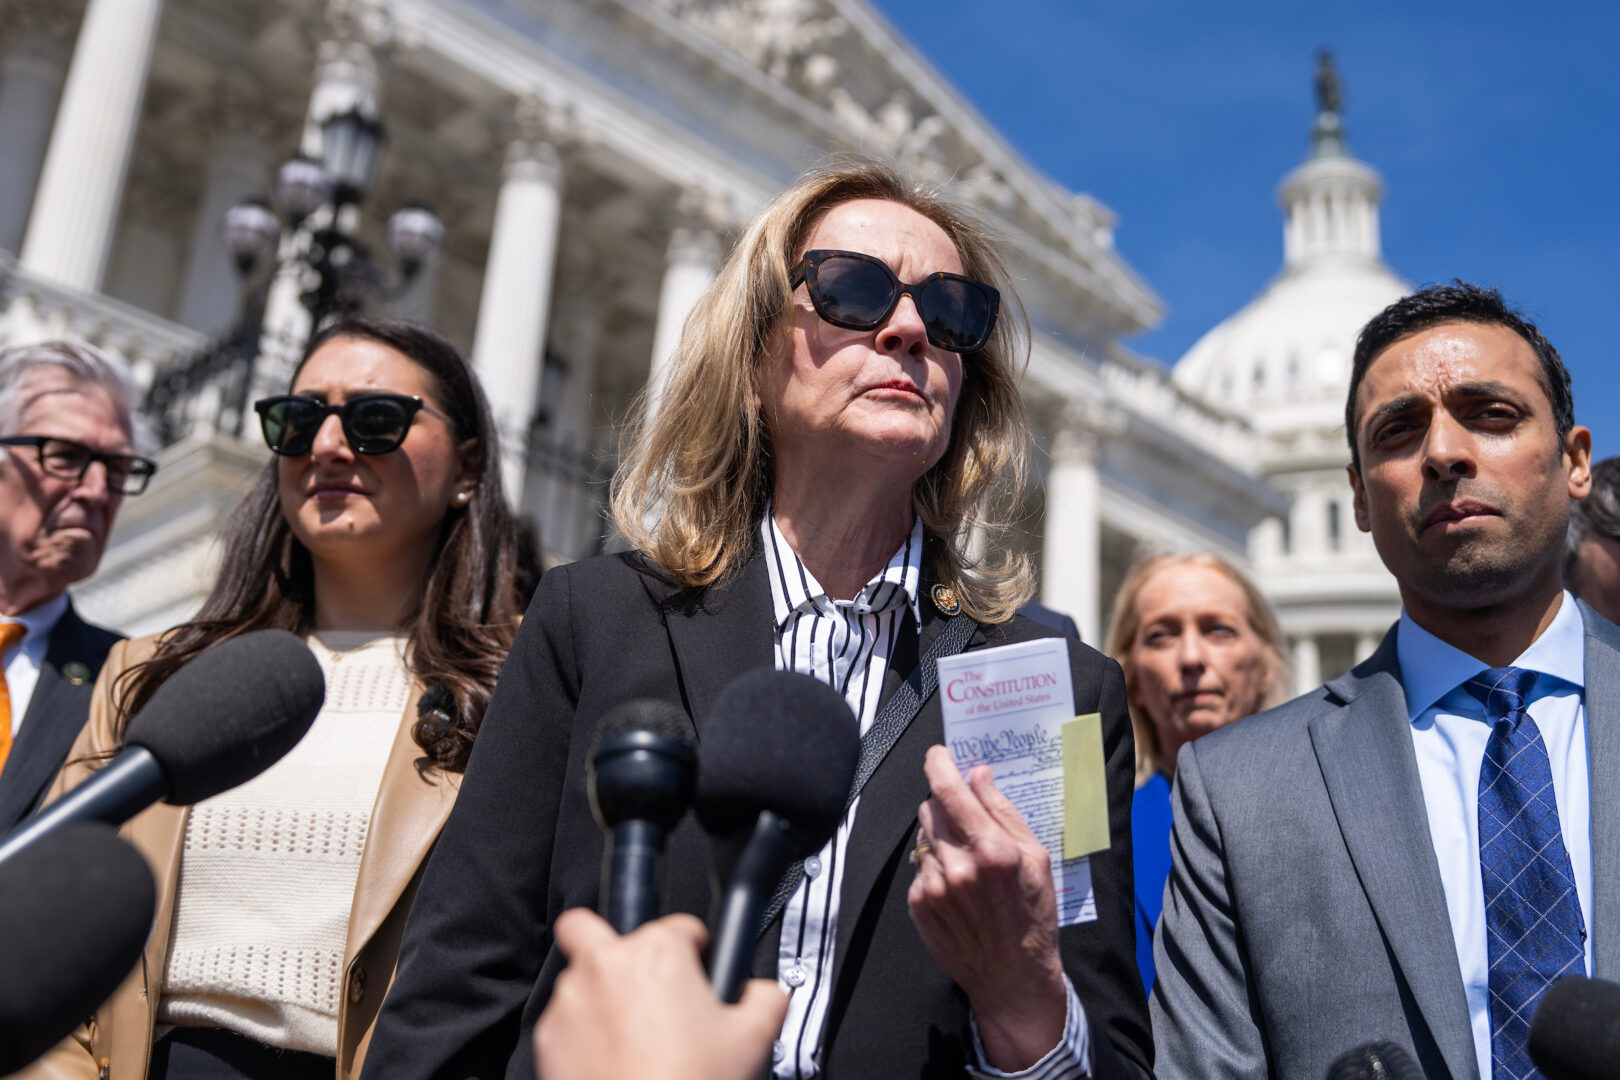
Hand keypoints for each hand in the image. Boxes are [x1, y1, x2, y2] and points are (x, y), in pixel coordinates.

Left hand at [534, 909, 788, 1079]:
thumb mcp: (755, 1039)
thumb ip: (767, 998)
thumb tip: (766, 993)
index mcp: (657, 953)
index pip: (680, 925)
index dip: (696, 947)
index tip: (700, 969)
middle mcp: (607, 966)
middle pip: (590, 925)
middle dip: (610, 940)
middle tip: (640, 976)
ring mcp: (571, 1001)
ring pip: (580, 978)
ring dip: (602, 995)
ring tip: (633, 1035)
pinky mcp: (548, 1039)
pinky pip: (566, 1022)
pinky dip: (584, 1034)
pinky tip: (614, 1062)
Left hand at [906, 745, 1066, 1070]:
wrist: (1013, 978)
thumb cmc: (1032, 916)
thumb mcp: (1037, 859)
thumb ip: (1004, 812)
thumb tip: (978, 775)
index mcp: (992, 850)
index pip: (949, 790)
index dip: (938, 764)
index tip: (937, 754)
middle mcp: (958, 866)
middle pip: (931, 809)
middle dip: (945, 805)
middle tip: (967, 820)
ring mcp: (935, 887)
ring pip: (923, 837)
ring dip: (941, 838)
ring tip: (967, 863)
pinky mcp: (918, 905)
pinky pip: (919, 867)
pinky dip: (934, 867)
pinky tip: (957, 887)